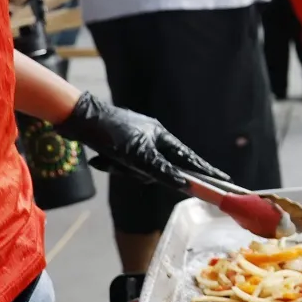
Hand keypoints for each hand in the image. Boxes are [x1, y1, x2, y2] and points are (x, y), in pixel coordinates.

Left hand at [55, 91, 227, 188]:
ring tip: (108, 160)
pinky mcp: (118, 145)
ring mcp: (135, 141)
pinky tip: (100, 159)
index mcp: (161, 135)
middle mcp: (151, 137)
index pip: (188, 157)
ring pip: (138, 167)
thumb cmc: (111, 133)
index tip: (223, 180)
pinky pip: (122, 164)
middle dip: (142, 172)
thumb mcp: (138, 155)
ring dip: (123, 168)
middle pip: (159, 166)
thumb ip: (161, 170)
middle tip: (128, 167)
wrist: (79, 119)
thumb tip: (181, 183)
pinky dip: (112, 164)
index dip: (204, 170)